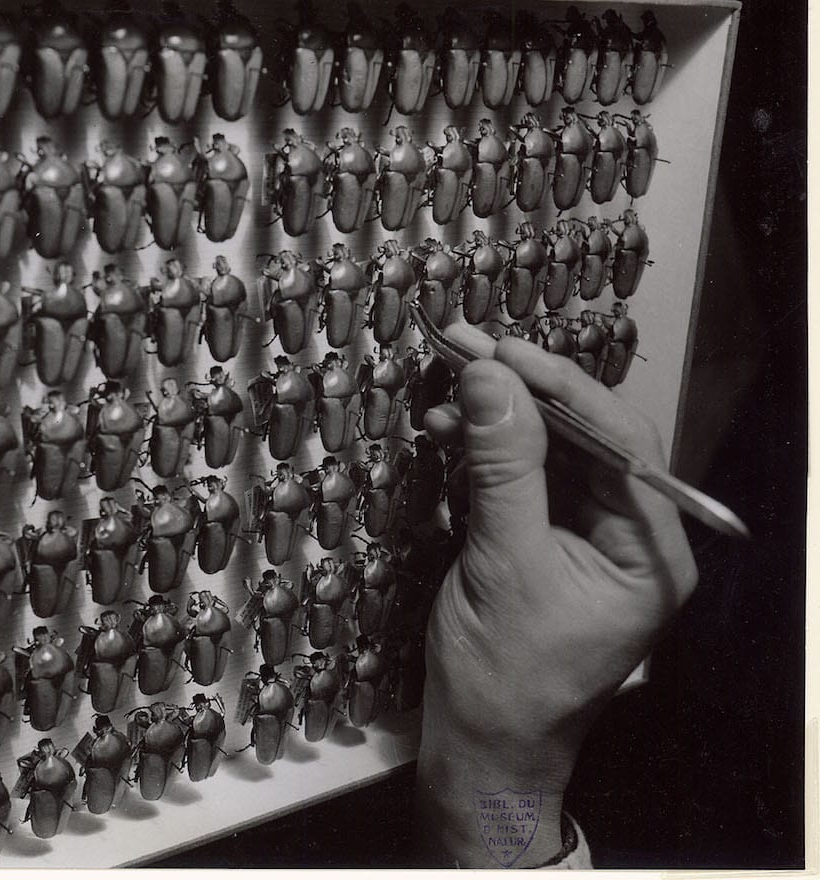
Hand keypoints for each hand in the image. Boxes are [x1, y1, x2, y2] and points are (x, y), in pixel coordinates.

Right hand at [414, 324, 696, 866]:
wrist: (480, 749)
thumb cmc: (505, 676)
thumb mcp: (504, 565)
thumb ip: (502, 469)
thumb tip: (489, 378)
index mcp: (651, 550)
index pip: (621, 443)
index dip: (560, 388)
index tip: (499, 351)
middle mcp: (630, 535)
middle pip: (587, 438)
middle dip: (523, 393)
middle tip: (462, 347)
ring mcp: (587, 536)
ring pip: (551, 451)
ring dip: (498, 417)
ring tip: (445, 383)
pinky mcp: (545, 540)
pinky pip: (522, 479)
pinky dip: (485, 452)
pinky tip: (450, 430)